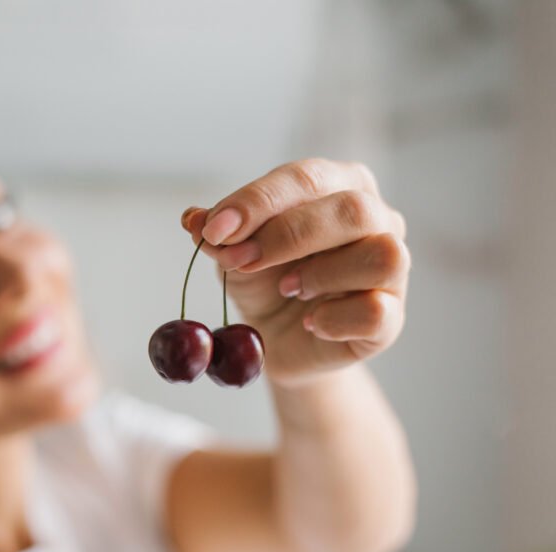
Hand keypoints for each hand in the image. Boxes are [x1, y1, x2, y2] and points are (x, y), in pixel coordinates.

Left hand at [181, 159, 409, 387]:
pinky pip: (376, 312)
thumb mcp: (234, 252)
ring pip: (382, 254)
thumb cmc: (266, 281)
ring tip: (287, 289)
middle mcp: (378, 219)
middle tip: (239, 260)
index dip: (257, 202)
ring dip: (322, 273)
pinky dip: (334, 318)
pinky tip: (309, 322)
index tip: (214, 228)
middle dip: (287, 234)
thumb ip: (219, 233)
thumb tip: (194, 219)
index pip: (307, 177)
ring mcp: (392, 270)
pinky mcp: (391, 318)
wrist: (278, 340)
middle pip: (353, 210)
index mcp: (340, 185)